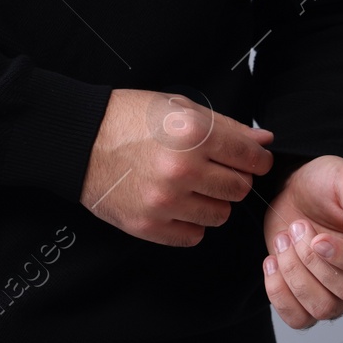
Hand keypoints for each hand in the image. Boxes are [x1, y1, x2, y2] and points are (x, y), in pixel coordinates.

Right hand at [80, 88, 274, 246]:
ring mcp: (164, 201)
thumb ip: (226, 126)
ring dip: (212, 202)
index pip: (251, 157)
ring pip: (219, 215)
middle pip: (239, 189)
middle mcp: (182, 169)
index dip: (257, 159)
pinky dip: (190, 223)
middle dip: (233, 179)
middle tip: (214, 170)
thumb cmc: (128, 118)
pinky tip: (176, 204)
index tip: (250, 160)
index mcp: (193, 134)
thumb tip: (263, 142)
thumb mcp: (178, 107)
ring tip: (191, 186)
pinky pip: (193, 236)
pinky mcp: (148, 225)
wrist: (79, 141)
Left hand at [261, 155, 342, 328]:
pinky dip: (279, 293)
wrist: (297, 189)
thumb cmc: (328, 182)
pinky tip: (271, 260)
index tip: (318, 239)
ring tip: (284, 238)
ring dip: (294, 273)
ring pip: (324, 310)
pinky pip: (298, 319)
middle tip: (296, 226)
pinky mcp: (312, 298)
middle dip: (313, 260)